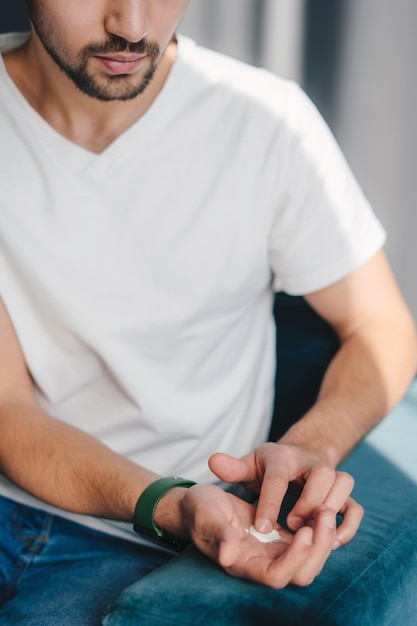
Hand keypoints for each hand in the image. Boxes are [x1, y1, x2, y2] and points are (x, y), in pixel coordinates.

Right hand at [179, 483, 338, 587]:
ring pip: (308, 560)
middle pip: (300, 574)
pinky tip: (322, 509)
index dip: (294, 559)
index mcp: (242, 563)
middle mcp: (261, 563)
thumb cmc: (199, 508)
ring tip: (326, 509)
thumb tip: (227, 557)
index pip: (275, 576)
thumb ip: (219, 535)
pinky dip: (319, 531)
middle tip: (324, 513)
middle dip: (318, 548)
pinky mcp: (279, 537)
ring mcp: (272, 551)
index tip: (305, 531)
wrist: (200, 502)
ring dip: (322, 539)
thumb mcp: (205, 515)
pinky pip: (307, 543)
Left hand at [208, 443, 363, 550]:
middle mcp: (311, 463)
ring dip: (331, 509)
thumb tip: (213, 461)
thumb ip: (233, 468)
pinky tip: (331, 543)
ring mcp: (330, 477)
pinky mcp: (342, 495)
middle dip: (308, 501)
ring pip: (343, 483)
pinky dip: (348, 524)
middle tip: (291, 527)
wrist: (299, 457)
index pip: (278, 478)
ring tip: (310, 533)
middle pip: (321, 473)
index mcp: (283, 457)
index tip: (260, 528)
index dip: (270, 503)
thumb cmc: (269, 465)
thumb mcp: (250, 463)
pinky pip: (355, 507)